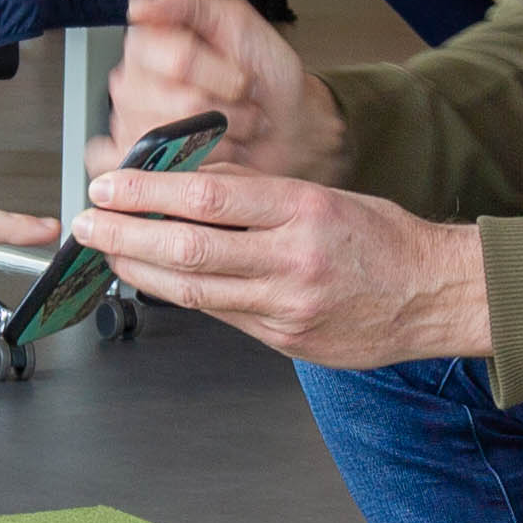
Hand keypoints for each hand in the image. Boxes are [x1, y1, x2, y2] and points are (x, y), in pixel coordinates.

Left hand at [72, 164, 490, 369]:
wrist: (434, 296)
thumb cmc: (381, 240)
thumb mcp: (321, 195)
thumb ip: (254, 191)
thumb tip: (185, 181)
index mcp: (303, 210)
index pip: (207, 198)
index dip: (146, 192)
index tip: (109, 185)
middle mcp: (292, 259)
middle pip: (189, 247)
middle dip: (125, 234)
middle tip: (88, 223)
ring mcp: (287, 306)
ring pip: (194, 289)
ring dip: (139, 270)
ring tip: (108, 251)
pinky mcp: (285, 340)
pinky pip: (220, 315)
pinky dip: (180, 293)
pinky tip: (155, 279)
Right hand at [92, 0, 343, 185]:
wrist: (286, 124)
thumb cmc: (264, 74)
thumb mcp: (235, 22)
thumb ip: (188, 4)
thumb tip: (142, 4)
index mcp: (149, 43)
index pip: (179, 58)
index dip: (220, 71)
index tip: (238, 71)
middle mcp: (133, 84)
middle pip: (184, 103)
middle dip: (227, 105)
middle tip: (237, 98)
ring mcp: (133, 126)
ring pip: (184, 138)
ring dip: (223, 133)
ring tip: (229, 122)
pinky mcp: (145, 165)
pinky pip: (176, 167)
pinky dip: (211, 158)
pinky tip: (213, 145)